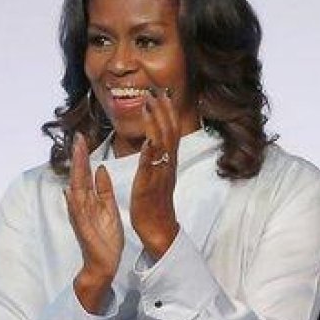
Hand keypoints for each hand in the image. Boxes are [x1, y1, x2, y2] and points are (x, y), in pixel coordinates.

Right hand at [65, 133, 122, 312]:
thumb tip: (100, 169)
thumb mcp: (109, 208)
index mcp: (90, 200)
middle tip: (77, 138)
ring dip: (76, 173)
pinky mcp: (83, 230)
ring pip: (76, 191)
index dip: (84, 156)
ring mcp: (81, 217)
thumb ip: (104, 189)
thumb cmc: (106, 236)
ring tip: (76, 156)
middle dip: (78, 158)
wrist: (103, 263)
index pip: (85, 173)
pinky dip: (74, 203)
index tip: (83, 137)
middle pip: (78, 177)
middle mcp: (82, 206)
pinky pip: (78, 214)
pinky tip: (70, 191)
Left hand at [130, 87, 181, 260]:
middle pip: (170, 132)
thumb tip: (154, 142)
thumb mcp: (158, 176)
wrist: (159, 228)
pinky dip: (152, 151)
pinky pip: (153, 166)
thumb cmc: (155, 204)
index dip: (168, 112)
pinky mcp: (151, 185)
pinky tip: (149, 138)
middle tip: (157, 90)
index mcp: (168, 162)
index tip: (162, 93)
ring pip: (162, 144)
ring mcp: (161, 173)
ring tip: (149, 104)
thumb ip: (158, 159)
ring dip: (157, 123)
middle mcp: (168, 165)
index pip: (171, 131)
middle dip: (164, 110)